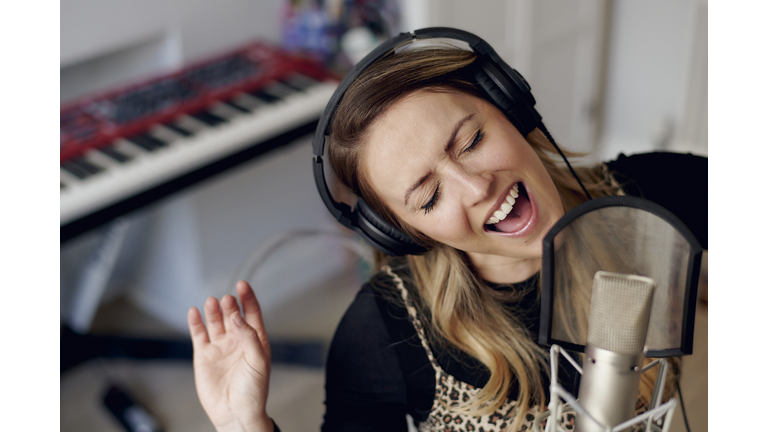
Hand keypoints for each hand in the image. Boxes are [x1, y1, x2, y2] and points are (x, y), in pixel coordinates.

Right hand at [188, 281, 273, 431]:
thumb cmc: (253, 391)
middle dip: (230, 305)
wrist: (235, 413)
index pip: (252, 313)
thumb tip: (236, 317)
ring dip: (213, 310)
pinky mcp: (204, 355)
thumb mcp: (258, 361)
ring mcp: (220, 347)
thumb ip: (248, 336)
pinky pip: (198, 334)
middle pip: (232, 315)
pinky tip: (195, 312)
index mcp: (255, 340)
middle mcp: (237, 340)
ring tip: (212, 302)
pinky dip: (196, 322)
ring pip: (215, 322)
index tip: (242, 284)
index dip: (248, 298)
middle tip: (227, 300)